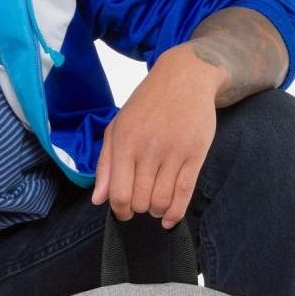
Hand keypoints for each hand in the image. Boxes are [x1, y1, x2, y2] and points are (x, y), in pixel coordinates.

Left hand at [92, 44, 225, 227]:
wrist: (185, 77)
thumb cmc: (147, 104)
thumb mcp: (118, 127)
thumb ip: (106, 165)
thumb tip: (98, 200)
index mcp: (125, 142)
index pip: (119, 193)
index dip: (120, 210)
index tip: (122, 212)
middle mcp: (149, 148)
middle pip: (140, 200)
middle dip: (138, 209)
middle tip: (140, 204)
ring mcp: (174, 152)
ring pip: (162, 200)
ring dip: (156, 210)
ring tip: (155, 205)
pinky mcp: (196, 153)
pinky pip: (185, 193)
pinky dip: (176, 213)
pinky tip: (169, 218)